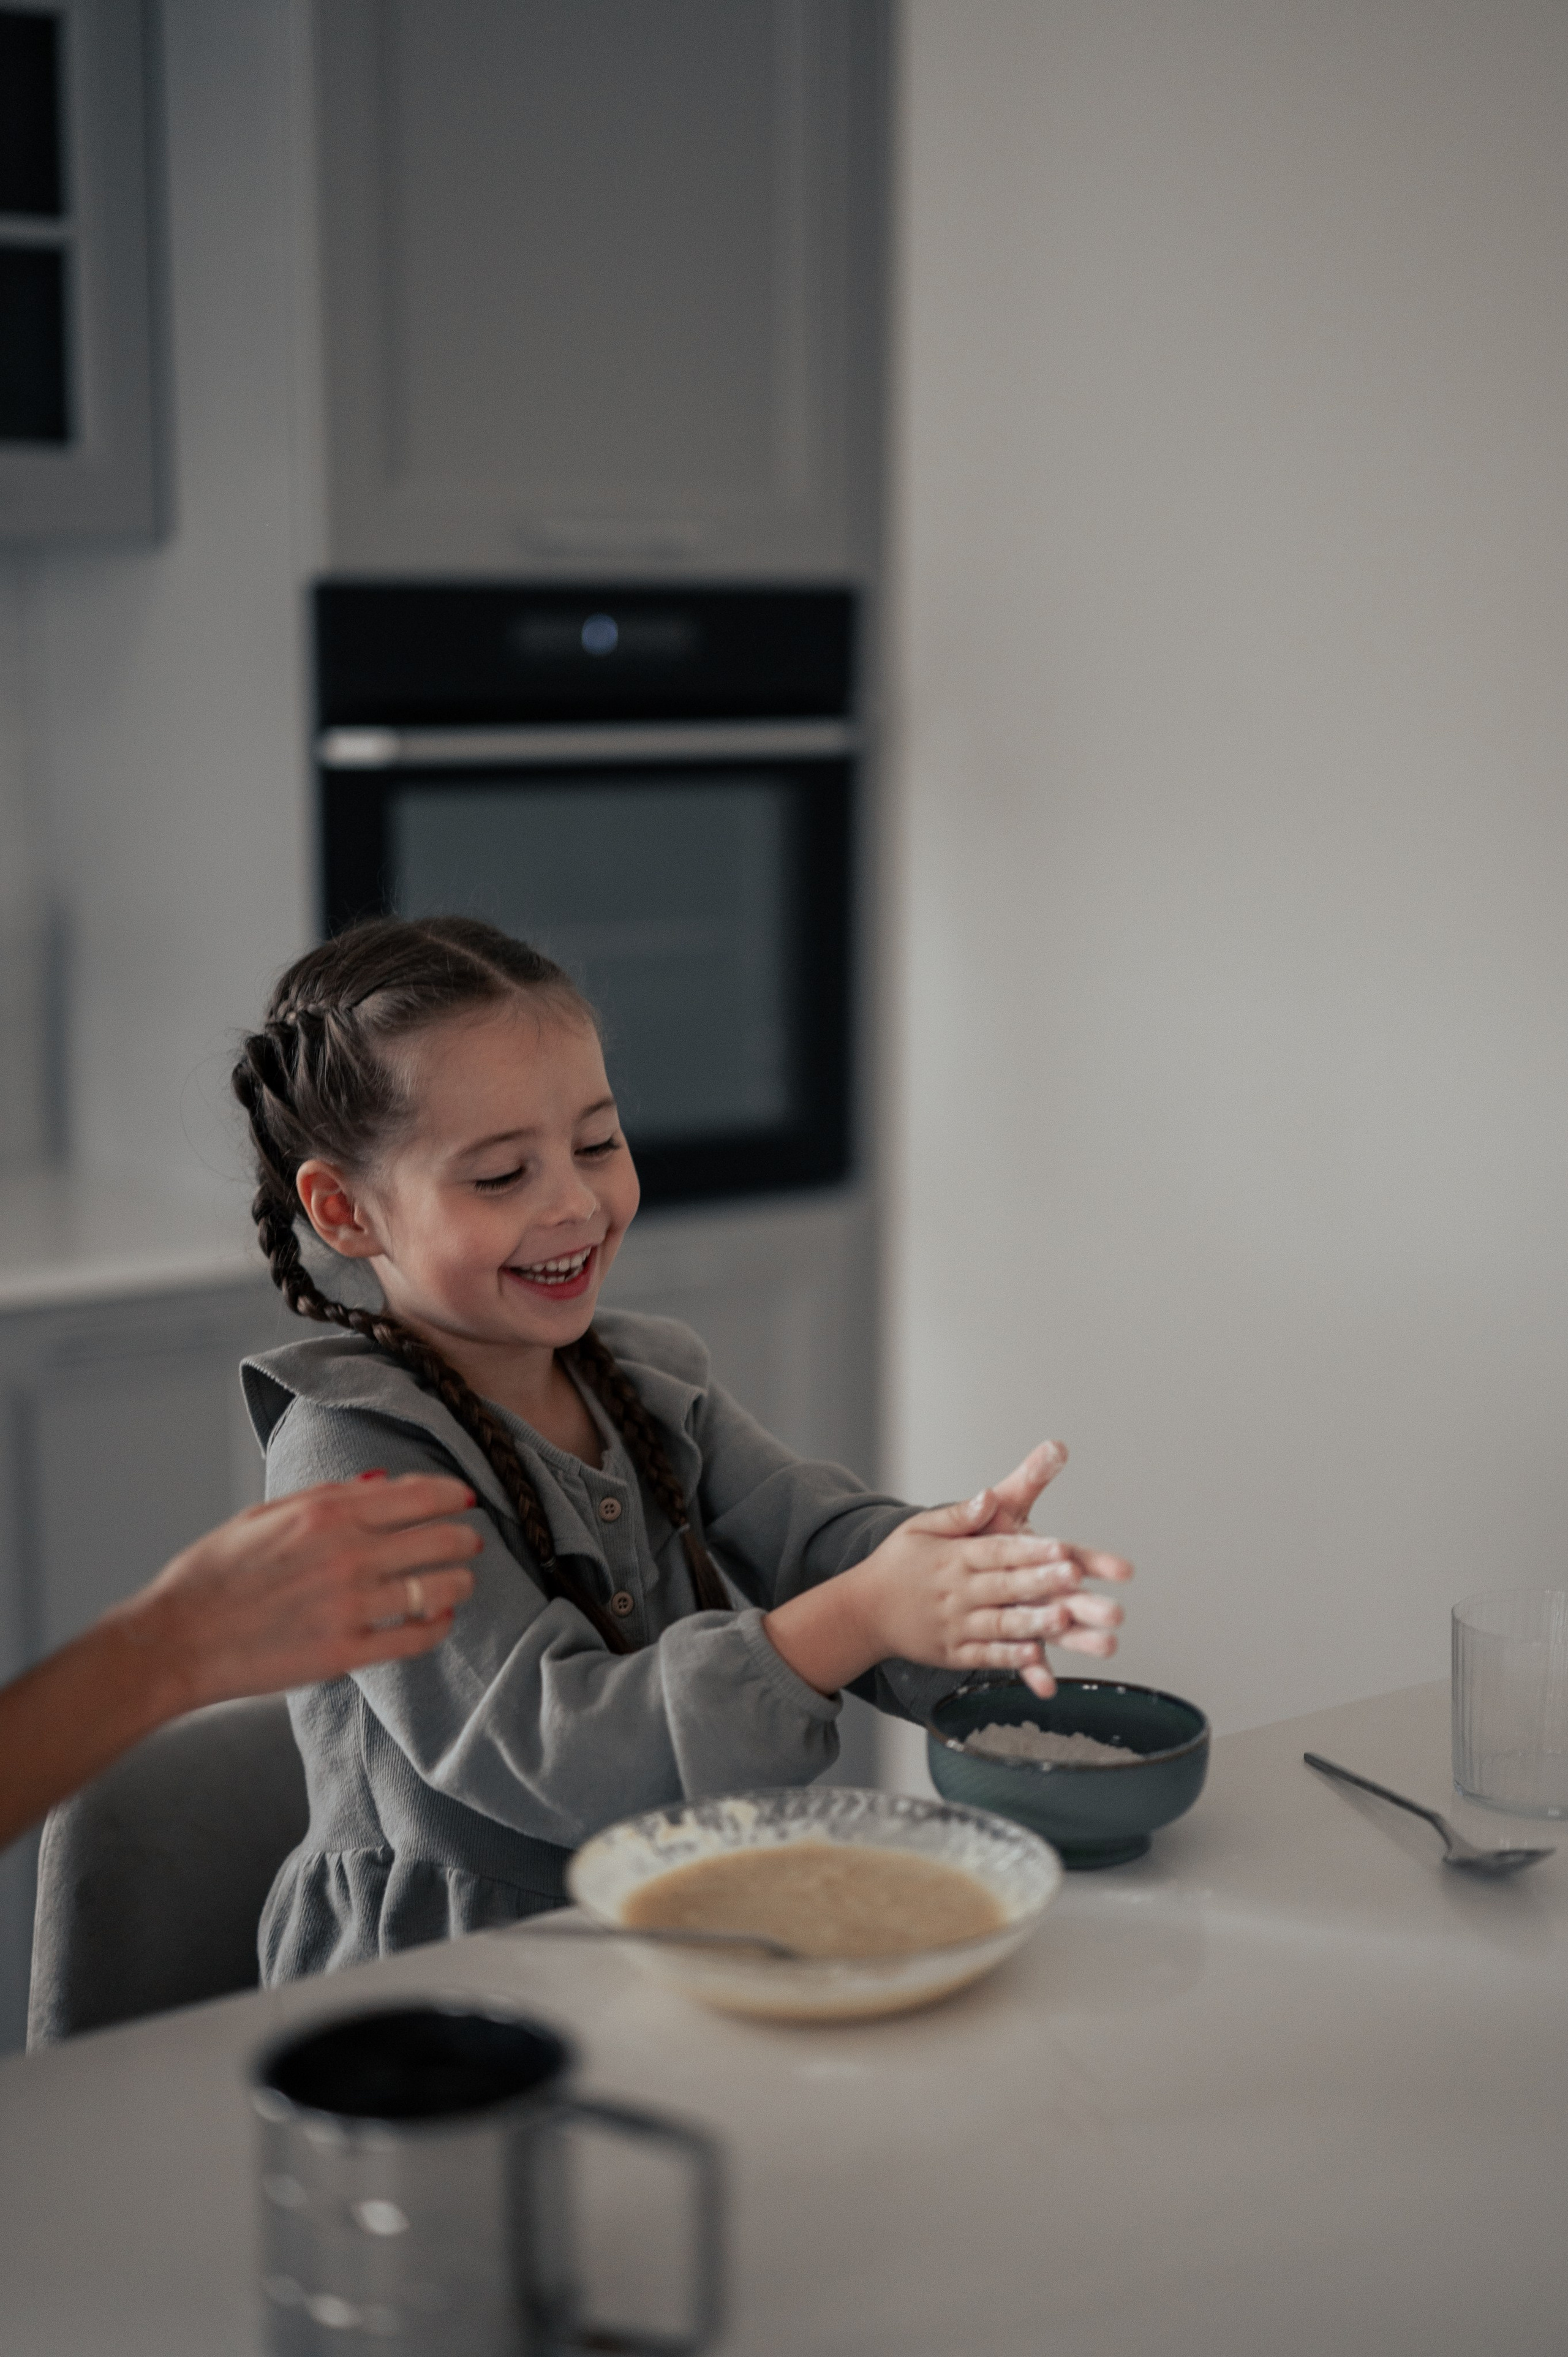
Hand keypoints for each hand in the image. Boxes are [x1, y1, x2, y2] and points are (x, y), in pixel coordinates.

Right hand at [121, 1473, 481, 1712]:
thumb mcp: (267, 1514)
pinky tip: (437, 1619)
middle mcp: (348, 1554)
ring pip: (439, 1588)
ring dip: (459, 1583)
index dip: (452, 1496)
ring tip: (460, 1582)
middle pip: (441, 1539)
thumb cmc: (215, 1573)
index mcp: (327, 1513)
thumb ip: (330, 1495)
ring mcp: (351, 1605)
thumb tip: (384, 1483)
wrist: (178, 1638)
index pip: (419, 1494)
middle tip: (469, 1542)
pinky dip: (437, 1626)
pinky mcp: (346, 1652)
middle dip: (464, 1539)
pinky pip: (416, 1637)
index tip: (464, 1499)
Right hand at [762, 1443, 1132, 1700]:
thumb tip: (988, 1495)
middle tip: (1075, 1578)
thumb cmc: (897, 1564)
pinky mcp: (952, 1654)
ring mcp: (954, 1626)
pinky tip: (1038, 1656)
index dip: (1030, 1550)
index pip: (996, 1552)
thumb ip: (958, 1515)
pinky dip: (1010, 1658)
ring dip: (1033, 1622)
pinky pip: (986, 1657)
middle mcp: (956, 1592)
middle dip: (1041, 1582)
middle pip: (1004, 1586)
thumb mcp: (919, 1528)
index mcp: (952, 1557)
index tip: (1062, 1547)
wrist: (861, 1612)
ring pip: (1000, 1624)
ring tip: (1065, 1619)